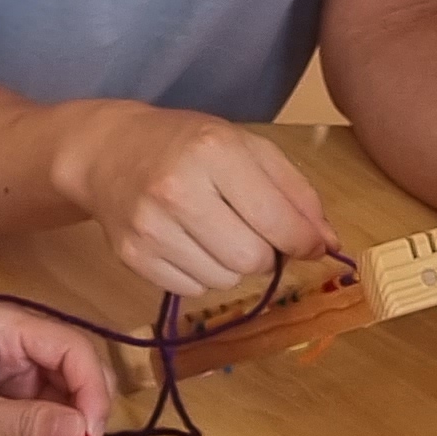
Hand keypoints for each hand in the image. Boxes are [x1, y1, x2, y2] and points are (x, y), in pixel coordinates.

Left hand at [0, 301, 110, 435]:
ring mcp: (10, 367)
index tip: (90, 434)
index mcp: (1, 325)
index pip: (73, 346)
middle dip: (79, 415)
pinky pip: (43, 414)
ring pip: (64, 396)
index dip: (92, 389)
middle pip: (75, 371)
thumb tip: (82, 435)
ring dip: (63, 431)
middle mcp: (13, 340)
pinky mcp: (5, 394)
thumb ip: (23, 424)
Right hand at [63, 108, 337, 297]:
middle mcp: (178, 191)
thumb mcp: (246, 148)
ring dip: (232, 265)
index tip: (309, 244)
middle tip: (251, 231)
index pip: (278, 221)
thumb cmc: (186, 145)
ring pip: (224, 281)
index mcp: (214, 152)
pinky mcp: (132, 256)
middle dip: (265, 254)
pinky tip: (189, 243)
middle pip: (252, 260)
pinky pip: (193, 289)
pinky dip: (202, 274)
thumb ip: (294, 192)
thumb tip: (328, 244)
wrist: (108, 151)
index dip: (304, 241)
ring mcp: (151, 227)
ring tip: (215, 232)